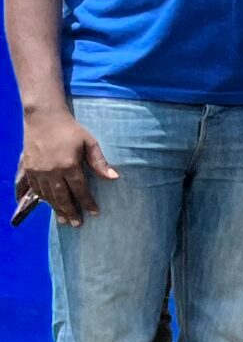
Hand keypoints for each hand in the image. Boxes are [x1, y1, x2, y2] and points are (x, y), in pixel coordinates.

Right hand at [14, 105, 114, 225]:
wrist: (43, 117)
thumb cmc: (71, 129)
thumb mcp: (89, 142)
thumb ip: (100, 162)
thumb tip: (113, 178)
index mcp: (69, 165)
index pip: (80, 189)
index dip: (87, 202)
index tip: (94, 213)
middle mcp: (52, 171)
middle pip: (62, 197)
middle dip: (71, 211)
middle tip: (77, 224)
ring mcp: (38, 171)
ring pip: (48, 195)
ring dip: (56, 208)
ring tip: (64, 219)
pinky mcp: (29, 168)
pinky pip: (35, 189)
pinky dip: (43, 199)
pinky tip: (49, 205)